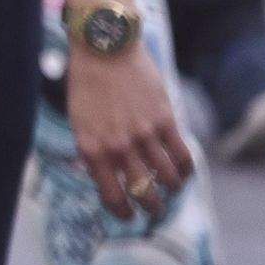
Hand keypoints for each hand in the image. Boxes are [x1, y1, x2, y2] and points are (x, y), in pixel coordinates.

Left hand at [64, 36, 194, 219]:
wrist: (104, 49)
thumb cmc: (87, 83)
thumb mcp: (79, 120)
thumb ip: (92, 149)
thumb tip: (104, 176)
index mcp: (92, 148)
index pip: (111, 196)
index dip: (122, 212)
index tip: (128, 215)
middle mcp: (118, 146)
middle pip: (144, 193)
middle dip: (151, 207)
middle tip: (154, 208)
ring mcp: (143, 134)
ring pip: (168, 179)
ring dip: (171, 189)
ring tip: (170, 189)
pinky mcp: (165, 120)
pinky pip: (182, 156)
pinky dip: (186, 169)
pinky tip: (183, 172)